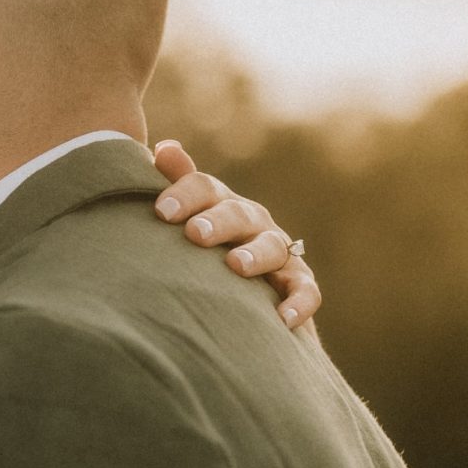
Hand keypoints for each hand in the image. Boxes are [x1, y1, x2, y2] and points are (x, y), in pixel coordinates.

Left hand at [150, 140, 320, 331]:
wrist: (247, 289)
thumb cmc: (207, 247)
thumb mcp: (191, 215)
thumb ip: (179, 184)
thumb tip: (162, 148)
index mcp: (222, 203)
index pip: (205, 188)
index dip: (185, 195)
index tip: (161, 211)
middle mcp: (254, 222)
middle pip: (238, 215)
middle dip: (218, 222)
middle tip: (196, 233)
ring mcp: (279, 251)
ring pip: (273, 247)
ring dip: (256, 255)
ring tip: (237, 265)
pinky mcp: (299, 283)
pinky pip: (305, 291)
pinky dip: (298, 303)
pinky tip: (283, 319)